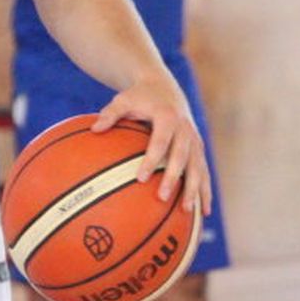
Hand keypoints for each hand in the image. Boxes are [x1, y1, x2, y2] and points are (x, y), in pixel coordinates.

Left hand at [92, 76, 211, 215]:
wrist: (164, 88)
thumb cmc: (139, 97)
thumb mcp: (123, 100)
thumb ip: (110, 113)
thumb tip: (94, 129)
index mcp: (168, 116)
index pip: (160, 141)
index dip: (152, 159)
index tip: (141, 178)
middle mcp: (185, 128)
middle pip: (181, 156)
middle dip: (174, 178)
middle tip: (162, 197)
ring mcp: (195, 139)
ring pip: (198, 166)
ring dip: (195, 189)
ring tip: (187, 211)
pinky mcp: (199, 148)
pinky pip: (205, 171)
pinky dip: (206, 190)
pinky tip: (204, 212)